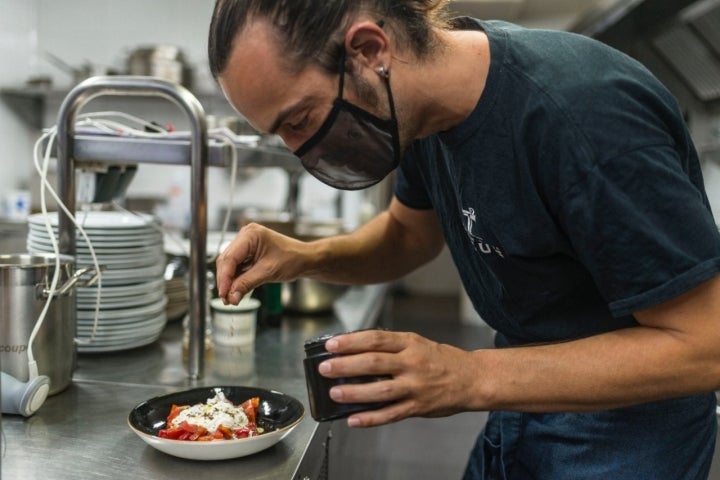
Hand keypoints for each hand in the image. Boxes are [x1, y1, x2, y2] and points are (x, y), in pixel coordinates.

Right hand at [215, 222, 304, 303]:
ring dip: (229, 282)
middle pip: (226, 261)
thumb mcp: (268, 272)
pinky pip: (237, 266)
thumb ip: (247, 284)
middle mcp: (246, 236)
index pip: (230, 258)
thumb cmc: (293, 258)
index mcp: (250, 235)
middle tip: (226, 299)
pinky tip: (236, 290)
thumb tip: (231, 296)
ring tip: (230, 298)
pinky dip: (235, 279)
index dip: (224, 278)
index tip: (223, 294)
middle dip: (225, 281)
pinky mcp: (248, 252)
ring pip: (229, 265)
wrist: (305, 259)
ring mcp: (246, 244)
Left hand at [319, 329, 477, 426]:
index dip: (351, 342)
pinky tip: (354, 419)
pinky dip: (371, 418)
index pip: (375, 339)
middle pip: (374, 363)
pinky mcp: (418, 407)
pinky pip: (391, 414)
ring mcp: (415, 386)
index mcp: (409, 344)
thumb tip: (355, 349)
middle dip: (345, 366)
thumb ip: (390, 346)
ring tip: (334, 393)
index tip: (331, 345)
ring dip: (354, 392)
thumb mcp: (417, 343)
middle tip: (325, 369)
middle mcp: (412, 363)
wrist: (472, 378)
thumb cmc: (441, 360)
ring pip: (380, 390)